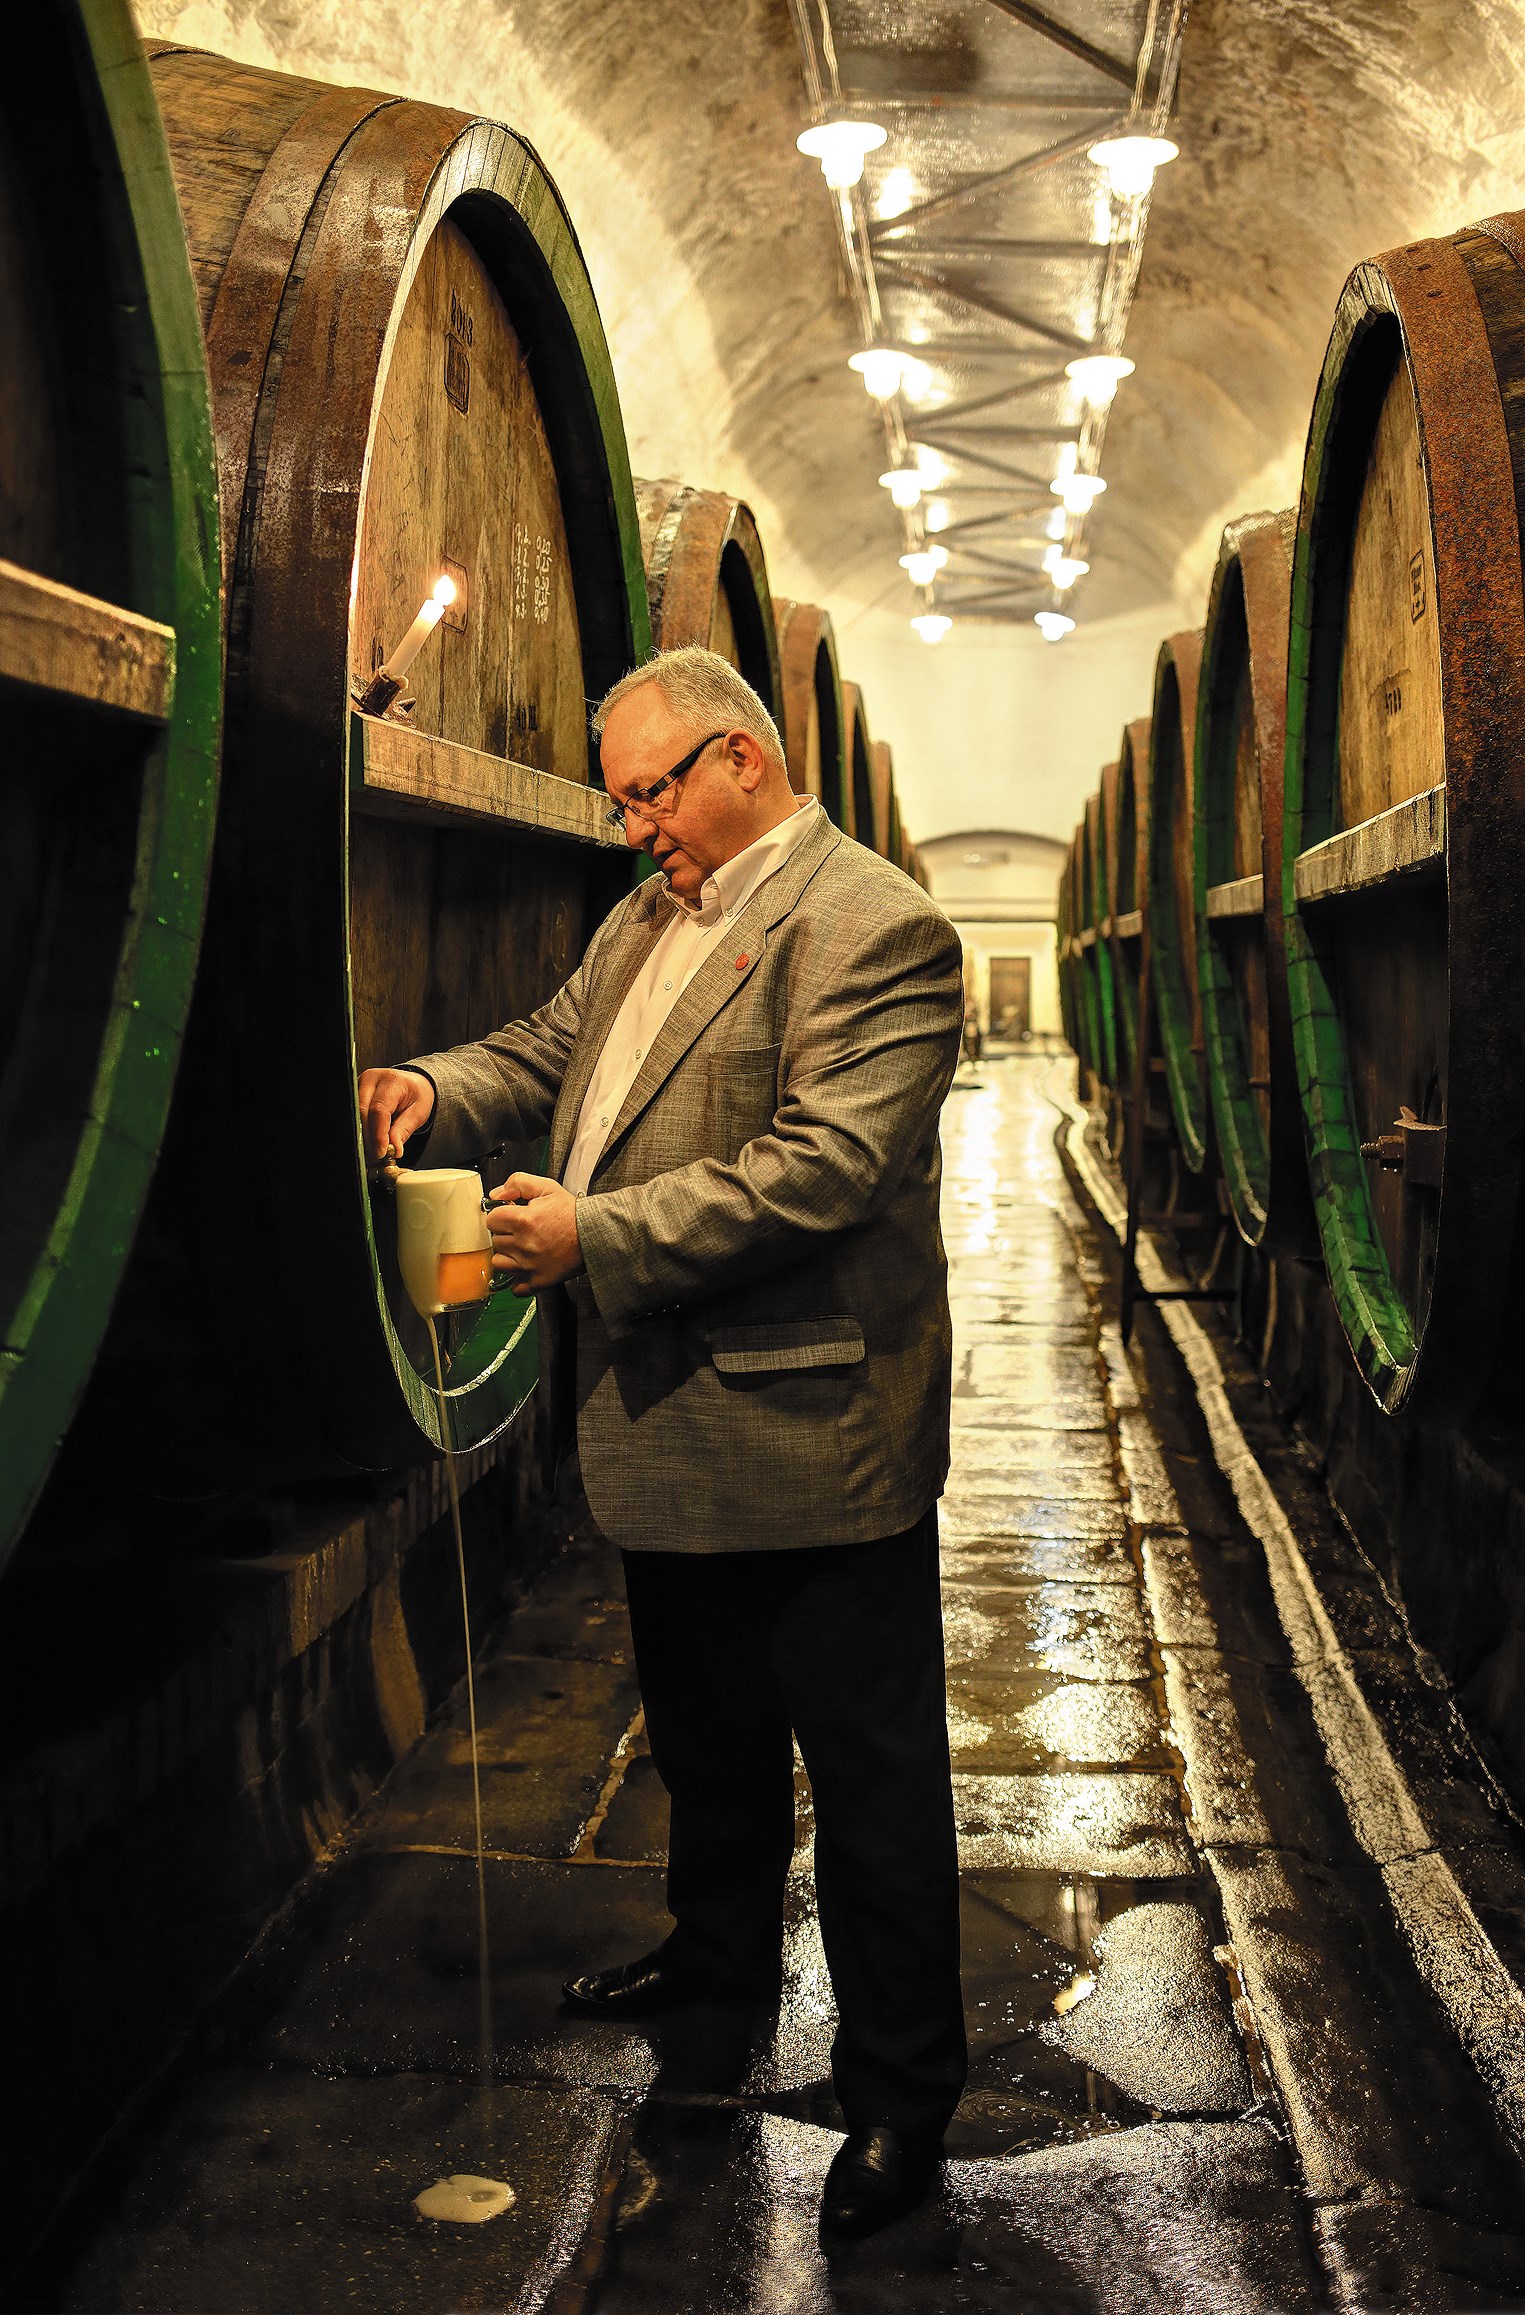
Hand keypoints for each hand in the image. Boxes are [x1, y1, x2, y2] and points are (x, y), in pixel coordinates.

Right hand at [358, 1066, 435, 1163]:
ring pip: (353, 1115)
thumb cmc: (416, 1095)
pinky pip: (353, 1115)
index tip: (381, 1153)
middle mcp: (371, 1080)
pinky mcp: (353, 1094)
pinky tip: (368, 1143)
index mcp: (392, 1081)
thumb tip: (394, 1149)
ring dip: (362, 1137)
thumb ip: (405, 1130)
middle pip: (361, 1112)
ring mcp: (359, 1085)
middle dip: (368, 1139)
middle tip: (376, 1158)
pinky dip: (360, 1132)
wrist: (412, 1084)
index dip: (378, 1134)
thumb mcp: (419, 1112)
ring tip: (373, 1153)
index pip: (379, 1109)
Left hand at [486, 1172, 582, 1294]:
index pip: (492, 1220)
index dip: (501, 1215)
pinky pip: (515, 1287)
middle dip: (506, 1234)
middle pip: (496, 1241)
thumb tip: (495, 1194)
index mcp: (524, 1221)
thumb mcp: (547, 1187)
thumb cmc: (573, 1214)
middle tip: (522, 1230)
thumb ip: (518, 1183)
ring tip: (523, 1248)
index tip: (511, 1216)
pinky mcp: (538, 1281)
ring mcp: (530, 1266)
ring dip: (508, 1255)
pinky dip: (518, 1279)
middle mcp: (524, 1245)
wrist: (595, 1234)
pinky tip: (526, 1268)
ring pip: (499, 1263)